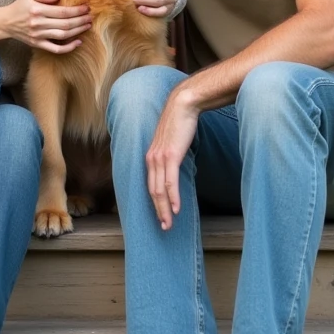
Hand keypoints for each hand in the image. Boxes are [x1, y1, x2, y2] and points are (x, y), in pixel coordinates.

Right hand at [0, 0, 90, 52]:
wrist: (5, 23)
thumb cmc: (19, 7)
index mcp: (37, 10)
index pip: (62, 11)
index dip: (76, 10)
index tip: (86, 7)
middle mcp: (38, 24)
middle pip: (65, 24)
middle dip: (80, 20)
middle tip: (90, 17)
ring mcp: (38, 36)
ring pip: (62, 36)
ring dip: (78, 31)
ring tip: (87, 26)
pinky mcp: (38, 44)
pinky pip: (55, 49)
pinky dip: (68, 48)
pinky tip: (78, 43)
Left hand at [146, 86, 199, 229]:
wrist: (183, 105)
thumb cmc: (179, 123)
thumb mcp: (171, 142)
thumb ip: (170, 156)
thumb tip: (175, 168)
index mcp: (150, 157)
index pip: (150, 186)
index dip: (154, 204)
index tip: (160, 217)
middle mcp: (151, 159)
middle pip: (152, 192)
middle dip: (157, 212)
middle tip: (164, 228)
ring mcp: (160, 157)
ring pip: (159, 190)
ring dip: (164, 209)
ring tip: (169, 223)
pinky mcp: (171, 155)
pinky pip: (171, 181)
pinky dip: (173, 197)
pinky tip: (176, 208)